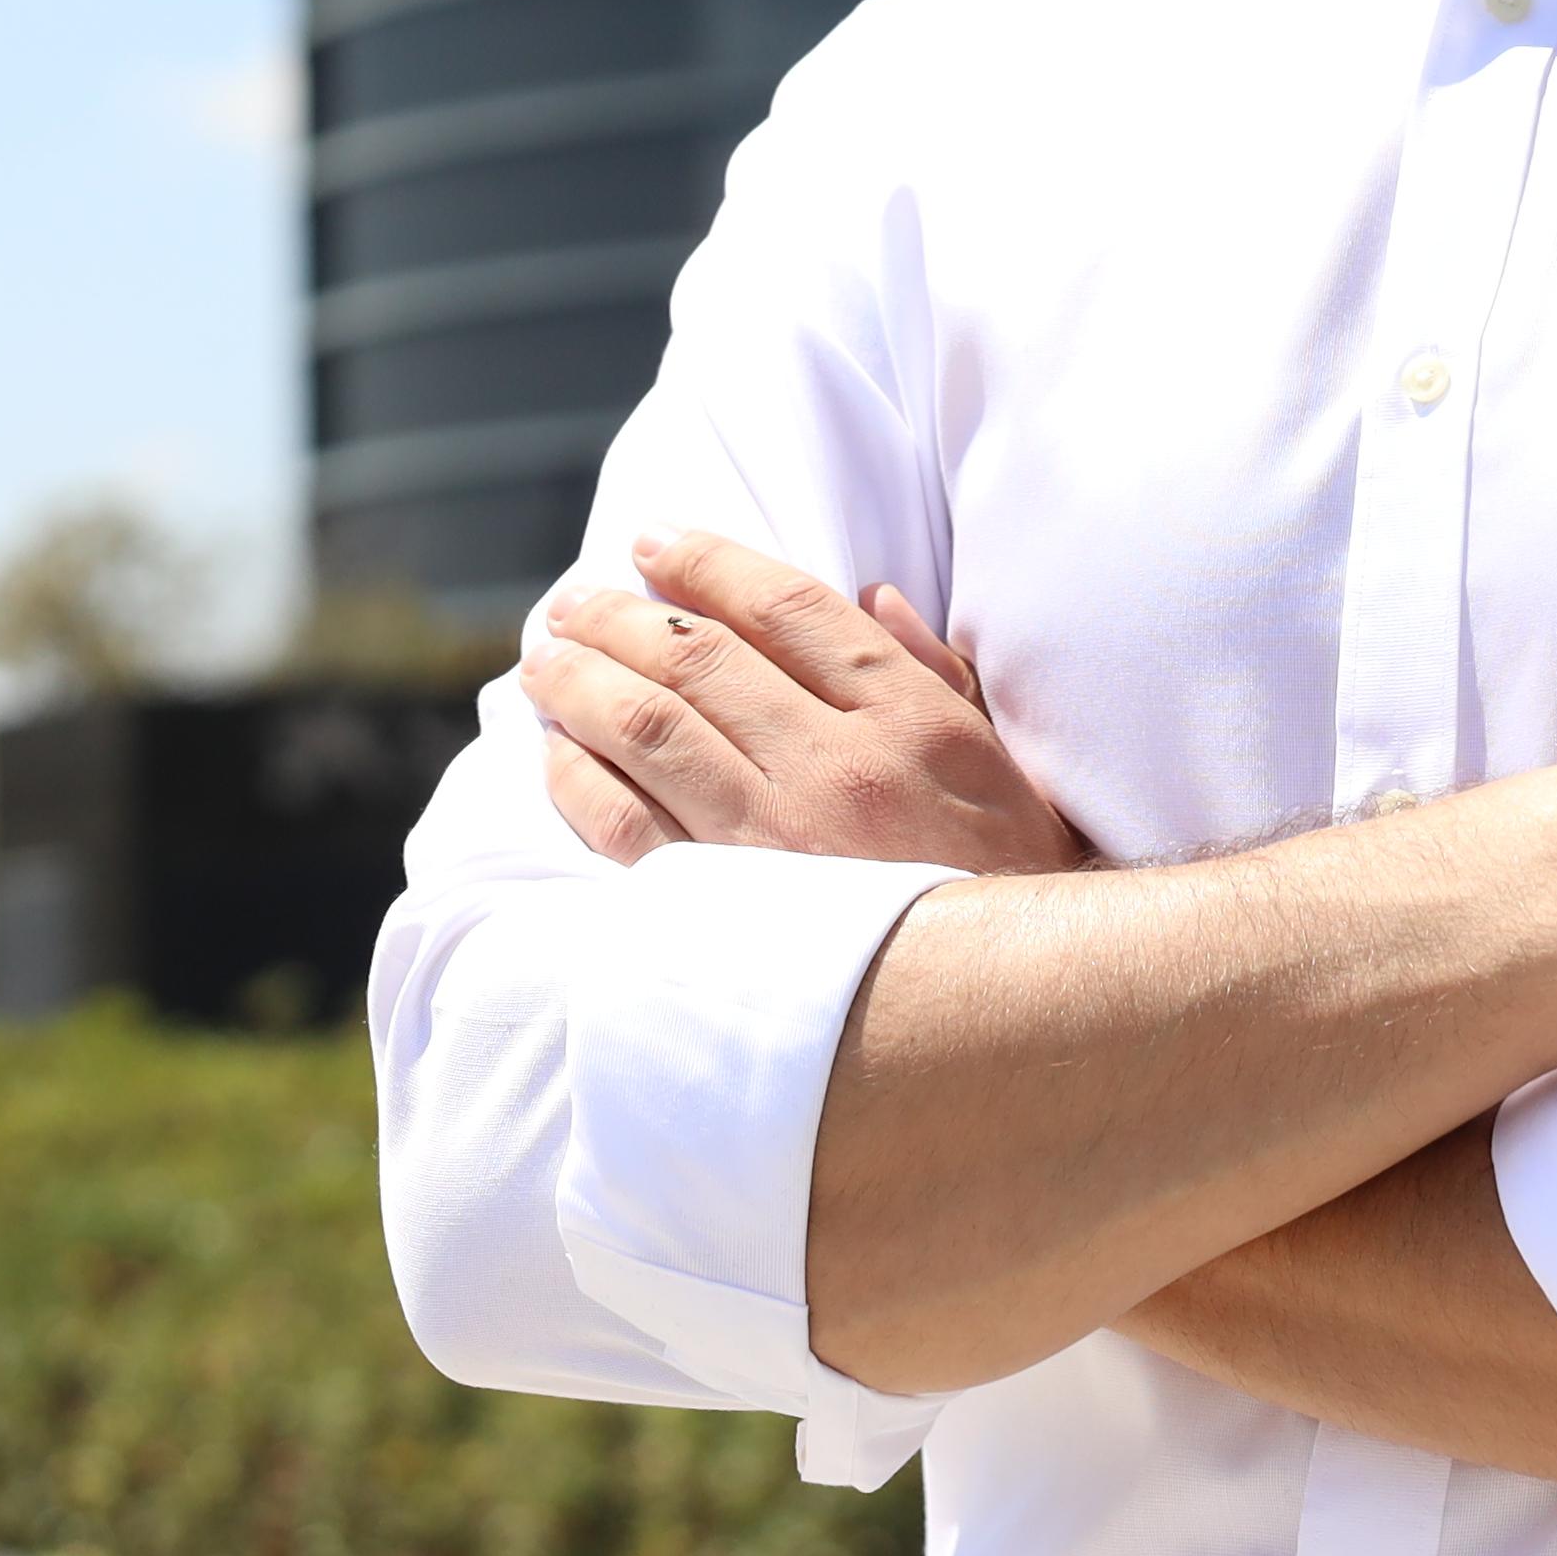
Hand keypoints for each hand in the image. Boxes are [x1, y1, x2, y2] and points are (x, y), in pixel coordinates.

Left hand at [525, 529, 1091, 875]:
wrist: (1008, 1012)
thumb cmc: (1012, 881)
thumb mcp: (1001, 761)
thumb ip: (935, 672)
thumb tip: (870, 595)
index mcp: (908, 719)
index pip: (787, 608)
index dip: (707, 563)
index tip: (651, 543)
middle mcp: (836, 768)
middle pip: (699, 660)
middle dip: (620, 617)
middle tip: (572, 601)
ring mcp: (775, 841)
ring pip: (650, 730)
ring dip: (582, 684)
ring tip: (545, 660)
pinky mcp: (729, 910)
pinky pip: (629, 827)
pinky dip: (580, 781)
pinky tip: (555, 754)